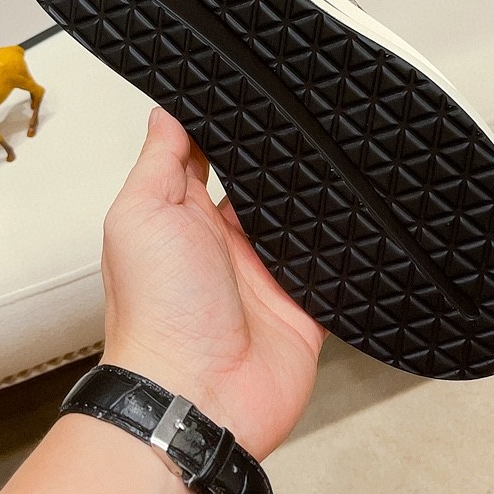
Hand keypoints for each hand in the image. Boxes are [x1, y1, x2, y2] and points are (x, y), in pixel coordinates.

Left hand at [100, 106, 326, 460]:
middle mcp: (223, 243)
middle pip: (257, 186)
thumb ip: (159, 162)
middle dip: (275, 160)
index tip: (242, 96)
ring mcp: (264, 272)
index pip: (205, 158)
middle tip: (298, 120)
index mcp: (182, 218)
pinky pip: (327, 263)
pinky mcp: (300, 301)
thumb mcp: (142, 217)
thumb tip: (165, 113)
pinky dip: (338, 244)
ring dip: (309, 198)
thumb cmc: (155, 316)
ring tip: (332, 157)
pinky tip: (351, 216)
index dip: (223, 130)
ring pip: (296, 219)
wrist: (199, 397)